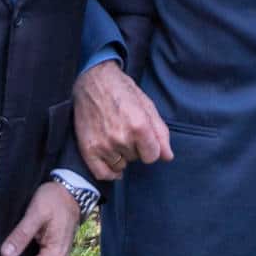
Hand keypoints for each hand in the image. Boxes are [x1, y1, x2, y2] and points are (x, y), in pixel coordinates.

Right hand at [73, 60, 171, 182]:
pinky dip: (109, 171)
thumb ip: (160, 132)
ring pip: (120, 165)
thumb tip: (168, 156)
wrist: (94, 81)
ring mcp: (103, 145)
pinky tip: (112, 160)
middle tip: (126, 129)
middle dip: (134, 147)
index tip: (144, 138)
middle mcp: (121, 137)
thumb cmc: (122, 90)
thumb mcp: (147, 106)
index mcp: (139, 125)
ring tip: (115, 136)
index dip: (150, 148)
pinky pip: (102, 174)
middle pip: (136, 159)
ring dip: (121, 155)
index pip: (152, 156)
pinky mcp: (88, 150)